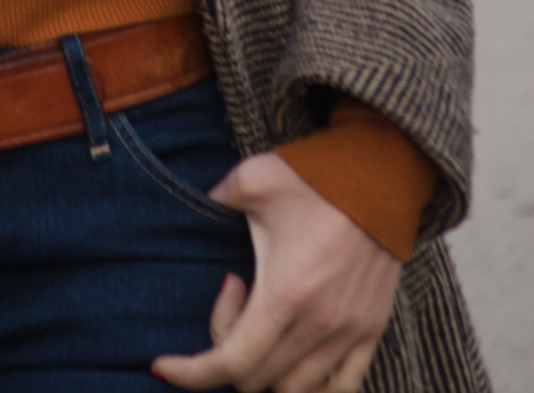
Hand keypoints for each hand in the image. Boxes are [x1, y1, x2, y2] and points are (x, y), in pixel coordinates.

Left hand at [152, 150, 400, 392]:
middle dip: (226, 352)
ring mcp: (349, 333)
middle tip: (233, 296)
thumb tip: (191, 210)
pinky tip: (291, 356)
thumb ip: (213, 201)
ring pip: (296, 392)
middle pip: (257, 380)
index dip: (191, 373)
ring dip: (266, 370)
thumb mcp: (252, 181)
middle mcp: (318, 325)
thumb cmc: (315, 176)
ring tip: (262, 318)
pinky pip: (342, 388)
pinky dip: (311, 388)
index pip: (231, 362)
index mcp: (285, 294)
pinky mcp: (371, 331)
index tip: (162, 365)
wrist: (381, 173)